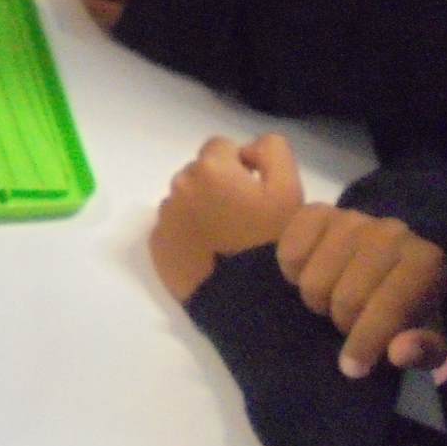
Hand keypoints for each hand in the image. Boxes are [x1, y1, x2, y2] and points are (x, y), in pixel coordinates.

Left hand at [150, 134, 304, 302]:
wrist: (248, 298)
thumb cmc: (272, 241)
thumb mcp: (290, 188)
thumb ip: (271, 151)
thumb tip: (247, 149)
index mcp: (211, 168)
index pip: (221, 147)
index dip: (241, 166)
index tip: (254, 192)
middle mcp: (179, 184)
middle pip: (200, 172)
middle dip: (218, 185)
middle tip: (242, 217)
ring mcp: (165, 215)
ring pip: (185, 197)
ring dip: (201, 207)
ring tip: (226, 237)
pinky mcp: (157, 242)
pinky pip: (172, 224)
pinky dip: (187, 231)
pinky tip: (209, 251)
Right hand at [276, 204, 446, 378]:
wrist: (386, 260)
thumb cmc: (407, 304)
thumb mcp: (426, 335)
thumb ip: (422, 350)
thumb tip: (398, 353)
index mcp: (425, 262)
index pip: (389, 308)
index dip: (368, 342)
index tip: (353, 368)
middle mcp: (390, 232)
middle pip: (346, 297)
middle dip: (343, 322)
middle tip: (347, 324)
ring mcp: (350, 217)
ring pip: (313, 280)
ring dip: (318, 302)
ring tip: (331, 299)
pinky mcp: (315, 211)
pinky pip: (290, 255)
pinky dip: (294, 274)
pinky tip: (311, 274)